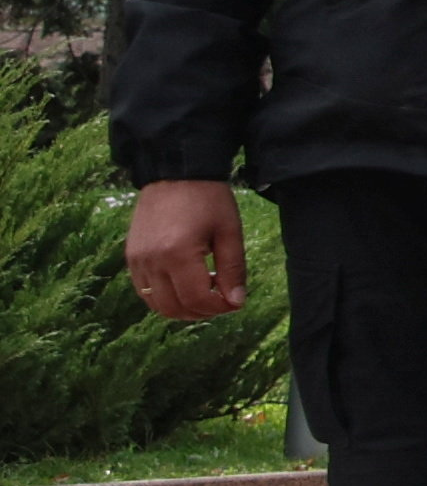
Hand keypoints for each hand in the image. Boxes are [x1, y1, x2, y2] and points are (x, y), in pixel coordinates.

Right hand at [125, 179, 245, 321]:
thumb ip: (233, 270)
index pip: (196, 299)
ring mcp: (137, 260)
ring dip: (182, 308)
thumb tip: (236, 303)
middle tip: (222, 301)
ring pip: (156, 304)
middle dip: (201, 311)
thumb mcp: (229, 232)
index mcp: (177, 253)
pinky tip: (185, 284)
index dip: (218, 308)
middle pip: (174, 307)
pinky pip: (144, 290)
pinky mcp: (130, 257)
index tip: (235, 303)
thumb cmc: (208, 199)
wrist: (175, 173)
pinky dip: (164, 297)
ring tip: (205, 292)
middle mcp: (151, 261)